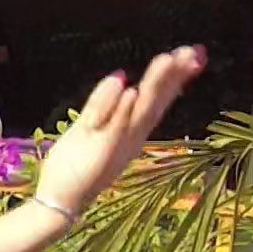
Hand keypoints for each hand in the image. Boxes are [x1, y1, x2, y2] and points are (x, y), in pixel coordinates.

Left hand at [29, 47, 203, 217]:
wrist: (60, 200)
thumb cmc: (74, 164)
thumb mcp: (86, 127)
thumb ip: (102, 104)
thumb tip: (122, 76)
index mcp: (129, 130)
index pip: (155, 98)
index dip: (173, 77)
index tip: (189, 54)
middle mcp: (130, 137)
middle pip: (154, 102)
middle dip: (173, 76)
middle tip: (192, 51)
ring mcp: (117, 144)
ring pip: (140, 111)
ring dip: (155, 85)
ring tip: (168, 59)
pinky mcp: (101, 152)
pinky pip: (114, 129)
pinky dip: (123, 110)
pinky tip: (133, 90)